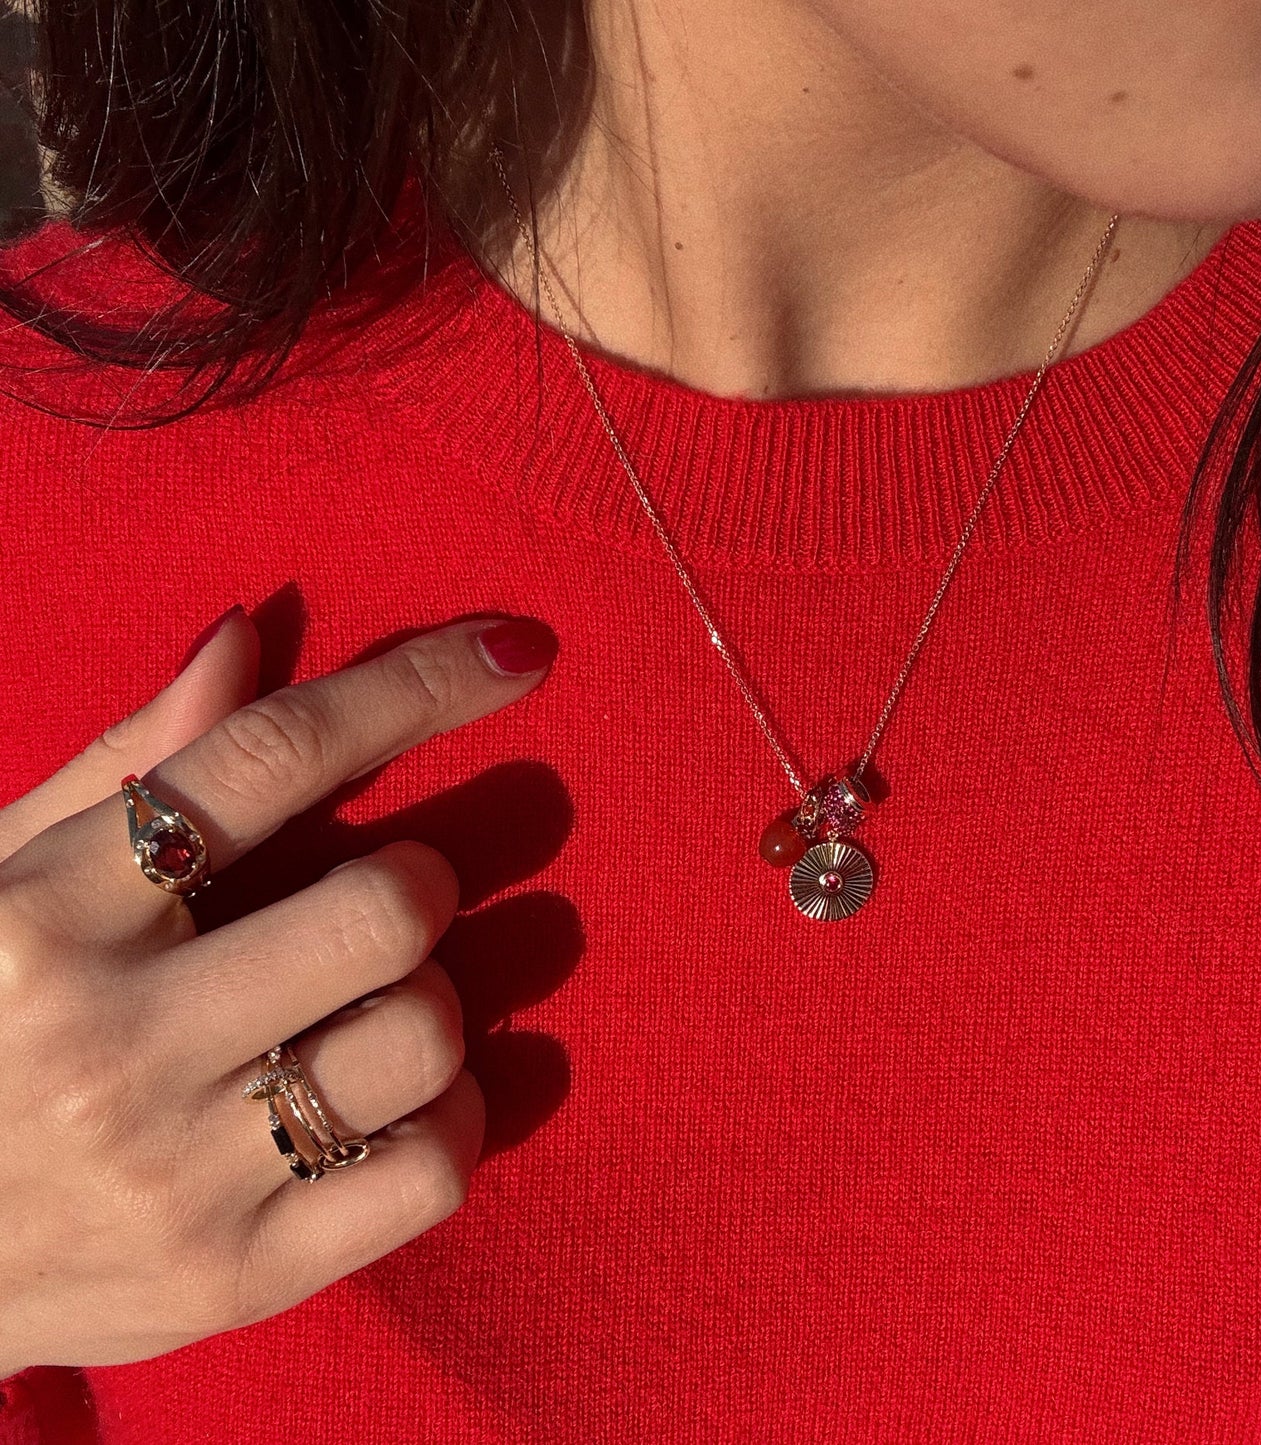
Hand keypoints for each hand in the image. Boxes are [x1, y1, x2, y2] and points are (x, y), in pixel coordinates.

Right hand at [0, 607, 557, 1375]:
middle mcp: (110, 1040)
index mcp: (49, 912)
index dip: (417, 687)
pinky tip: (393, 1106)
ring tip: (366, 1011)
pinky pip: (431, 1169)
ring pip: (425, 1033)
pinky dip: (451, 1119)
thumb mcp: (0, 881)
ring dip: (432, 1002)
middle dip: (417, 883)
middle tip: (376, 903)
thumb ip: (126, 762)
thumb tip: (246, 636)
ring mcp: (172, 1173)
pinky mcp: (233, 1277)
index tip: (516, 650)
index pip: (272, 756)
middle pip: (388, 905)